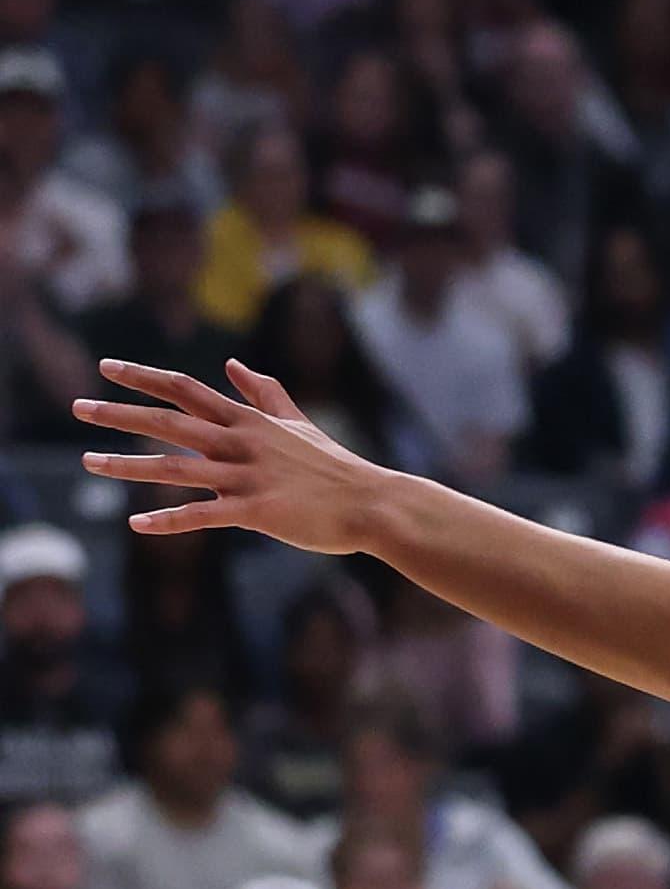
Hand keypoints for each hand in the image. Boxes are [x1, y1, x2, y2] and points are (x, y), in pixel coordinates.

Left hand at [78, 360, 390, 553]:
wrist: (372, 503)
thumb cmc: (335, 467)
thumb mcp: (297, 423)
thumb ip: (264, 394)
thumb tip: (233, 364)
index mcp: (249, 421)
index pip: (186, 390)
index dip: (144, 377)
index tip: (106, 367)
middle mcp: (242, 443)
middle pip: (169, 422)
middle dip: (120, 413)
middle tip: (77, 408)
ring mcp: (247, 477)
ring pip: (175, 468)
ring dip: (127, 466)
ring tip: (86, 462)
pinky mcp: (256, 511)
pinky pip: (203, 516)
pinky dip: (168, 520)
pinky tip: (137, 523)